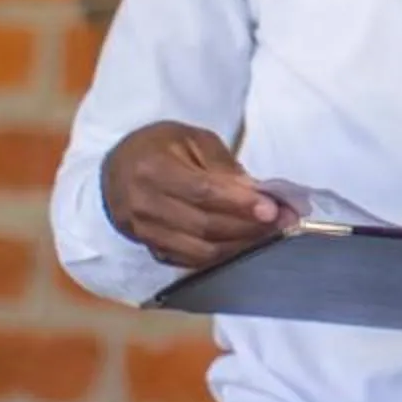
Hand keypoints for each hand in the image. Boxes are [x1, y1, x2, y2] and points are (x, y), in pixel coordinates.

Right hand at [100, 120, 283, 268]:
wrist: (118, 168)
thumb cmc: (160, 148)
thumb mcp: (192, 139)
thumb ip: (223, 166)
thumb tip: (258, 193)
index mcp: (151, 168)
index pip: (201, 192)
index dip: (239, 203)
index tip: (272, 208)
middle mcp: (142, 204)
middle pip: (204, 225)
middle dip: (248, 226)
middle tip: (282, 222)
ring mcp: (143, 232)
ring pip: (200, 251)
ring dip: (240, 246)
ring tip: (268, 235)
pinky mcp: (149, 249)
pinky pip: (190, 261)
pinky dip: (222, 256)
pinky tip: (243, 244)